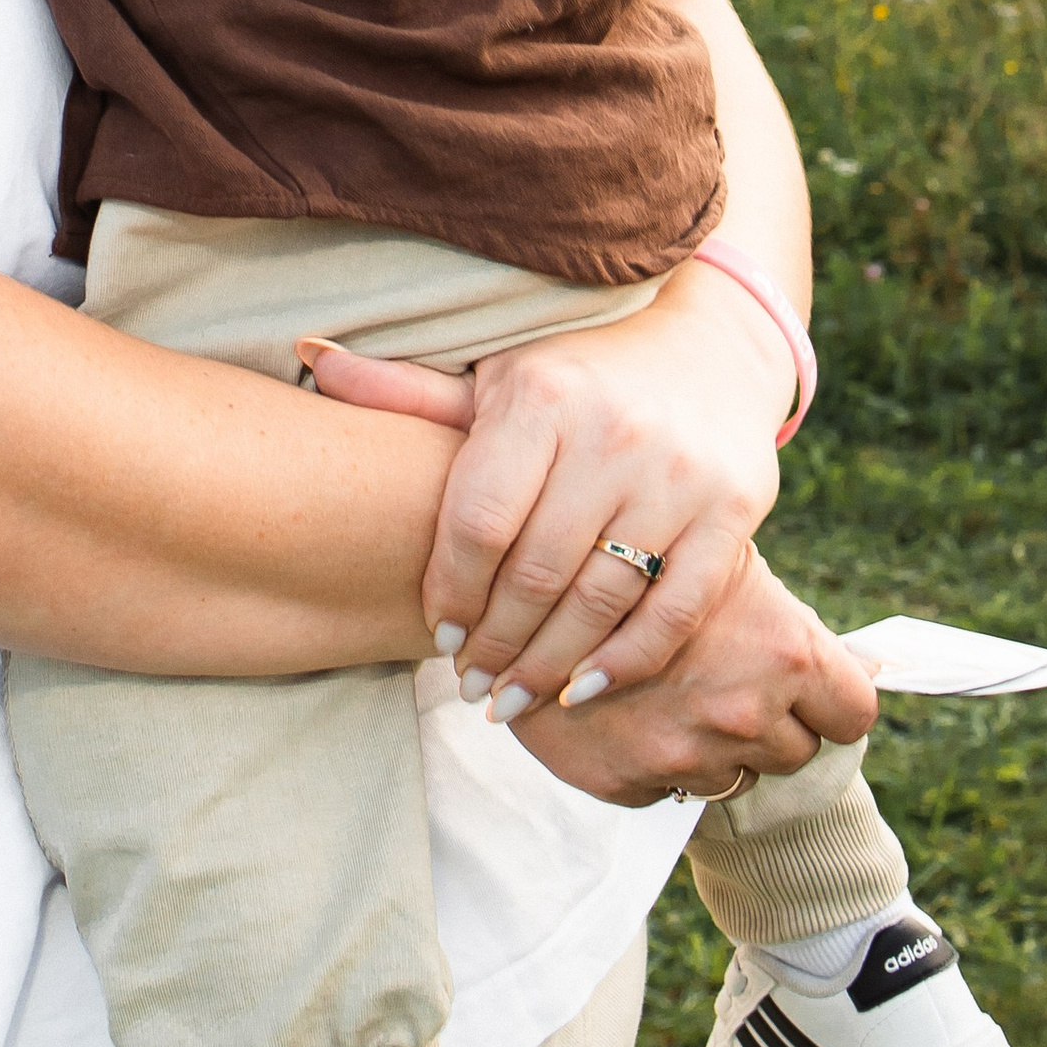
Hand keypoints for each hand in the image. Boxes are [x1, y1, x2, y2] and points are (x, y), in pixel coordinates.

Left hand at [303, 252, 795, 717]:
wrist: (709, 345)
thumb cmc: (576, 374)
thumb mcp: (498, 374)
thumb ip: (411, 392)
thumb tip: (311, 359)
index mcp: (542, 398)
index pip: (480, 520)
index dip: (452, 591)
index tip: (437, 633)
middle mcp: (614, 434)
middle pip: (537, 573)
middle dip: (496, 644)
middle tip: (470, 687)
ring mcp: (680, 475)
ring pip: (602, 599)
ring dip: (550, 665)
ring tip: (513, 700)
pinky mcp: (735, 510)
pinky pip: (677, 608)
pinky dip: (628, 660)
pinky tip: (584, 689)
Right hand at [508, 548, 877, 807]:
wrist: (519, 590)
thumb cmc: (636, 563)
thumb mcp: (726, 569)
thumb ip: (792, 626)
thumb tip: (880, 667)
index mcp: (784, 651)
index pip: (854, 712)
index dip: (832, 703)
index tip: (810, 696)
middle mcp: (744, 709)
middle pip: (798, 751)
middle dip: (769, 724)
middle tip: (722, 683)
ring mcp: (686, 754)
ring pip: (736, 777)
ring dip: (712, 747)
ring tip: (669, 695)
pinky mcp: (632, 783)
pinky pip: (672, 790)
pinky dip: (657, 762)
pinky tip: (629, 714)